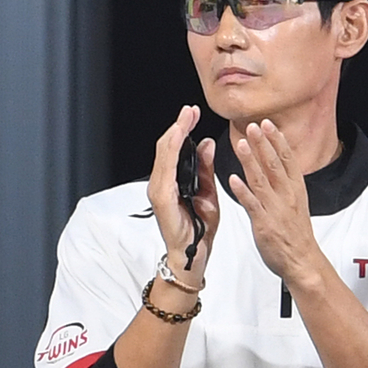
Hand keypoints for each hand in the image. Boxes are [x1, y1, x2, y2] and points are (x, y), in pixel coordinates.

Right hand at [147, 105, 218, 276]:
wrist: (194, 257)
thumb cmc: (199, 229)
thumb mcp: (208, 193)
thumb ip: (205, 169)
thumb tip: (208, 143)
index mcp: (173, 182)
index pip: (175, 149)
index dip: (183, 129)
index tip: (193, 114)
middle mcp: (162, 184)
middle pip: (167, 147)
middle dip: (179, 126)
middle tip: (191, 110)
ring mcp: (160, 191)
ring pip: (165, 154)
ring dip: (176, 133)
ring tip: (186, 118)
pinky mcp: (162, 199)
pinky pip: (166, 170)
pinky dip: (172, 151)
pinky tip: (180, 138)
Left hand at [229, 120, 319, 284]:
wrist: (302, 260)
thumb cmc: (297, 234)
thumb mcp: (297, 202)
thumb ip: (285, 182)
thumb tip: (276, 163)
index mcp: (295, 189)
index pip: (287, 158)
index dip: (277, 140)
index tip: (268, 124)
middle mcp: (286, 195)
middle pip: (274, 164)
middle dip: (263, 143)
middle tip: (253, 126)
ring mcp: (275, 209)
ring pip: (261, 180)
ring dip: (251, 161)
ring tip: (241, 144)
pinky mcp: (264, 223)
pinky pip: (252, 205)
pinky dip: (243, 192)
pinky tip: (233, 179)